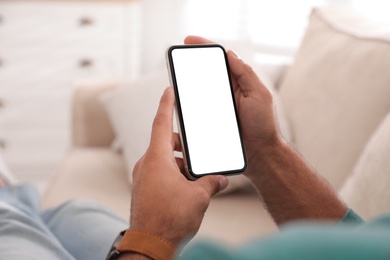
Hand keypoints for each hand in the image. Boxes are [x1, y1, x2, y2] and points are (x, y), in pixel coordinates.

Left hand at [130, 87, 228, 247]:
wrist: (150, 245)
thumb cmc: (170, 219)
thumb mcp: (198, 197)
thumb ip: (211, 182)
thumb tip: (221, 180)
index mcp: (157, 159)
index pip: (161, 123)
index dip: (166, 104)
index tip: (168, 90)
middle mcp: (146, 164)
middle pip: (166, 143)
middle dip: (184, 148)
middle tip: (198, 158)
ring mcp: (143, 177)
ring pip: (164, 160)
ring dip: (180, 165)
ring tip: (196, 180)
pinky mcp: (144, 189)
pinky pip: (159, 173)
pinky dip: (173, 175)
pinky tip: (187, 189)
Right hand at [184, 36, 281, 179]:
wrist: (259, 153)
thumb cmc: (263, 125)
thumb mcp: (260, 96)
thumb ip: (246, 75)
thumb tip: (231, 54)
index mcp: (239, 82)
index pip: (221, 59)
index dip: (205, 47)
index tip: (190, 41)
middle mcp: (227, 92)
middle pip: (206, 72)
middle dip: (192, 62)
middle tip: (179, 58)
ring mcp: (219, 106)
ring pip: (200, 91)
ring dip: (188, 84)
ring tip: (177, 78)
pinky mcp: (213, 120)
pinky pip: (198, 109)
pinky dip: (189, 104)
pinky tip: (181, 102)